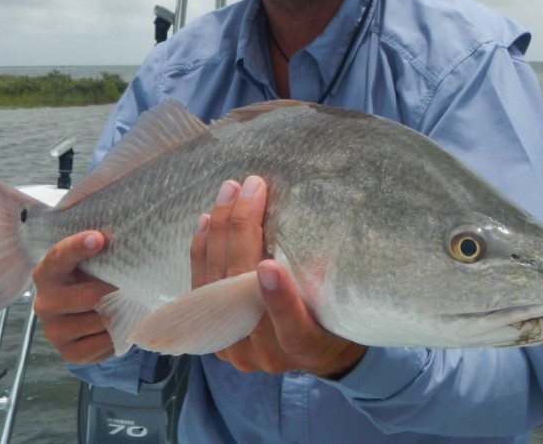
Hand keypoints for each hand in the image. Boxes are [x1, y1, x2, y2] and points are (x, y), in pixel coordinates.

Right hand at [32, 231, 116, 364]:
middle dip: (112, 291)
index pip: (60, 256)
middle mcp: (44, 302)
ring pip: (99, 321)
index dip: (78, 246)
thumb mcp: (89, 261)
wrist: (83, 316)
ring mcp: (53, 330)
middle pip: (88, 296)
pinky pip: (101, 345)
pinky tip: (113, 327)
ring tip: (120, 306)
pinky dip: (114, 336)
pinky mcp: (67, 352)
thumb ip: (96, 246)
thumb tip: (116, 235)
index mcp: (48, 272)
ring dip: (116, 314)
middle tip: (127, 286)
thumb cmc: (88, 280)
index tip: (100, 238)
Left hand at [191, 176, 366, 377]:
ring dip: (218, 234)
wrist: (314, 351)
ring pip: (214, 287)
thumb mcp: (343, 301)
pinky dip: (202, 253)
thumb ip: (327, 281)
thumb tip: (316, 245)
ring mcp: (234, 347)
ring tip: (229, 194)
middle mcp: (266, 353)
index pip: (292, 328)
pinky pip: (199, 290)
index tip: (269, 265)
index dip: (278, 299)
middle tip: (251, 189)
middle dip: (241, 233)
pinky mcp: (214, 336)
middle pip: (241, 294)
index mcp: (307, 347)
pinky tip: (206, 222)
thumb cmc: (337, 318)